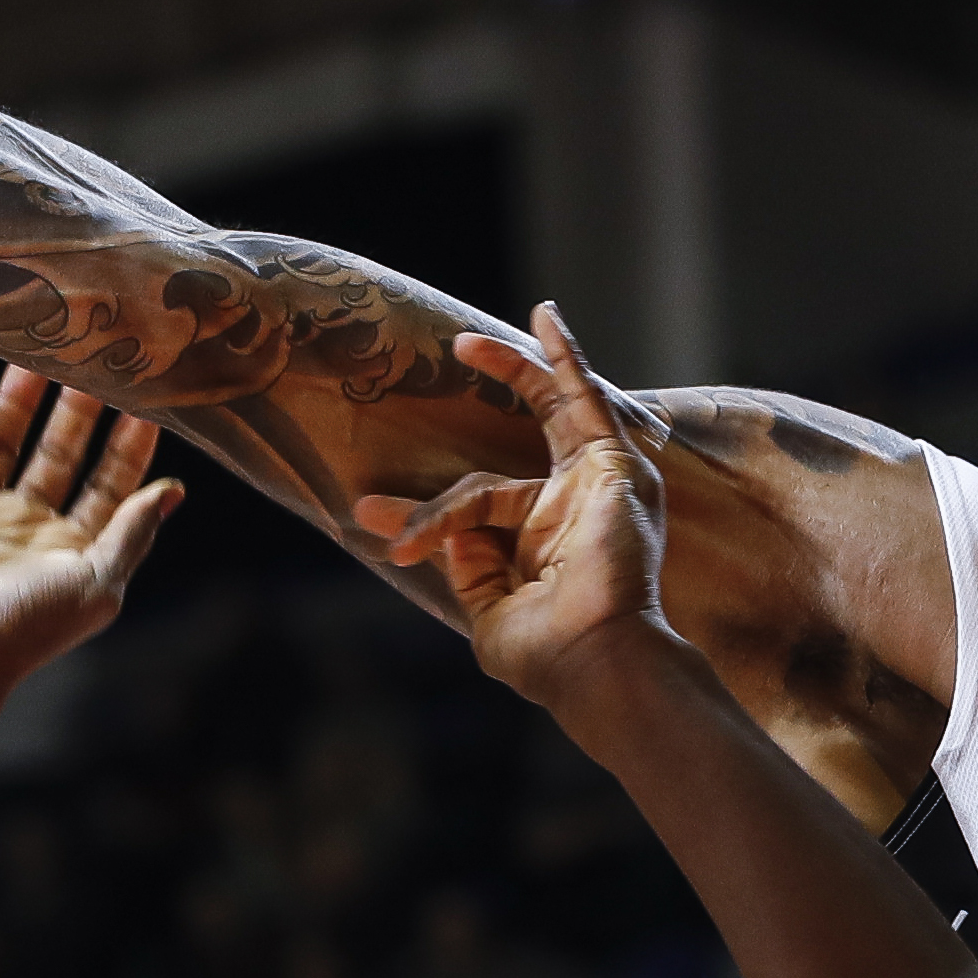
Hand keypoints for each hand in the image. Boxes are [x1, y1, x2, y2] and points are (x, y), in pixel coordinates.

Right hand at [0, 370, 179, 691]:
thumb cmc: (27, 627)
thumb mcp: (98, 581)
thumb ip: (133, 531)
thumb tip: (174, 489)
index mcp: (69, 549)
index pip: (106, 484)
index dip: (125, 445)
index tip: (144, 399)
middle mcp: (23, 527)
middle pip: (56, 454)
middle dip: (74, 412)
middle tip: (89, 360)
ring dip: (17, 402)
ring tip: (35, 356)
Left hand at [355, 303, 667, 705]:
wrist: (594, 660)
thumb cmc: (549, 654)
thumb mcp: (489, 612)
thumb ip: (469, 567)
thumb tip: (433, 533)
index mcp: (542, 552)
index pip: (474, 513)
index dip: (422, 511)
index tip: (365, 513)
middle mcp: (572, 513)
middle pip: (510, 456)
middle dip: (461, 439)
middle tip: (429, 383)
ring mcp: (596, 487)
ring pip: (549, 411)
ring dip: (511, 370)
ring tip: (462, 343)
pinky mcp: (612, 467)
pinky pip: (585, 399)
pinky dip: (567, 357)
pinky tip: (544, 317)